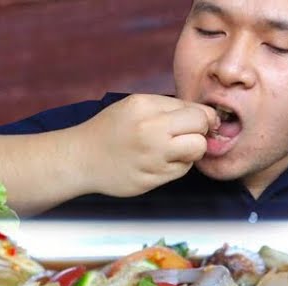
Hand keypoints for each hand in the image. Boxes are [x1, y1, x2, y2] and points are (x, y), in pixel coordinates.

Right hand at [78, 94, 219, 196]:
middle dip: (200, 132)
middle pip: (200, 130)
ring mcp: (151, 158)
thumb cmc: (111, 129)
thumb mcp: (136, 105)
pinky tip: (160, 161)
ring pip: (196, 152)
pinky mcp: (151, 179)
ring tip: (174, 149)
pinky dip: (177, 166)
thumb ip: (169, 107)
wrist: (82, 158)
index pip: (196, 111)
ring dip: (191, 151)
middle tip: (188, 135)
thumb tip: (205, 114)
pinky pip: (181, 171)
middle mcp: (150, 132)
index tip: (200, 122)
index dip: (203, 117)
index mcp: (146, 108)